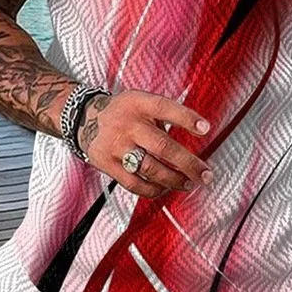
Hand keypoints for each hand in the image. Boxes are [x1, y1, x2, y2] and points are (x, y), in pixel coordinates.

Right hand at [76, 89, 212, 198]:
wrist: (85, 118)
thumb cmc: (124, 112)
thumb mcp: (141, 102)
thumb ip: (164, 116)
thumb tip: (199, 134)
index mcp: (138, 103)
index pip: (164, 108)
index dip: (186, 118)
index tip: (206, 129)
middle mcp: (127, 124)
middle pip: (162, 146)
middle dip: (188, 163)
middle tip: (206, 174)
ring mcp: (116, 145)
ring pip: (151, 169)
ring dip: (174, 179)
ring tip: (188, 183)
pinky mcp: (107, 164)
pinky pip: (134, 183)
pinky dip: (154, 189)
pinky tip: (165, 188)